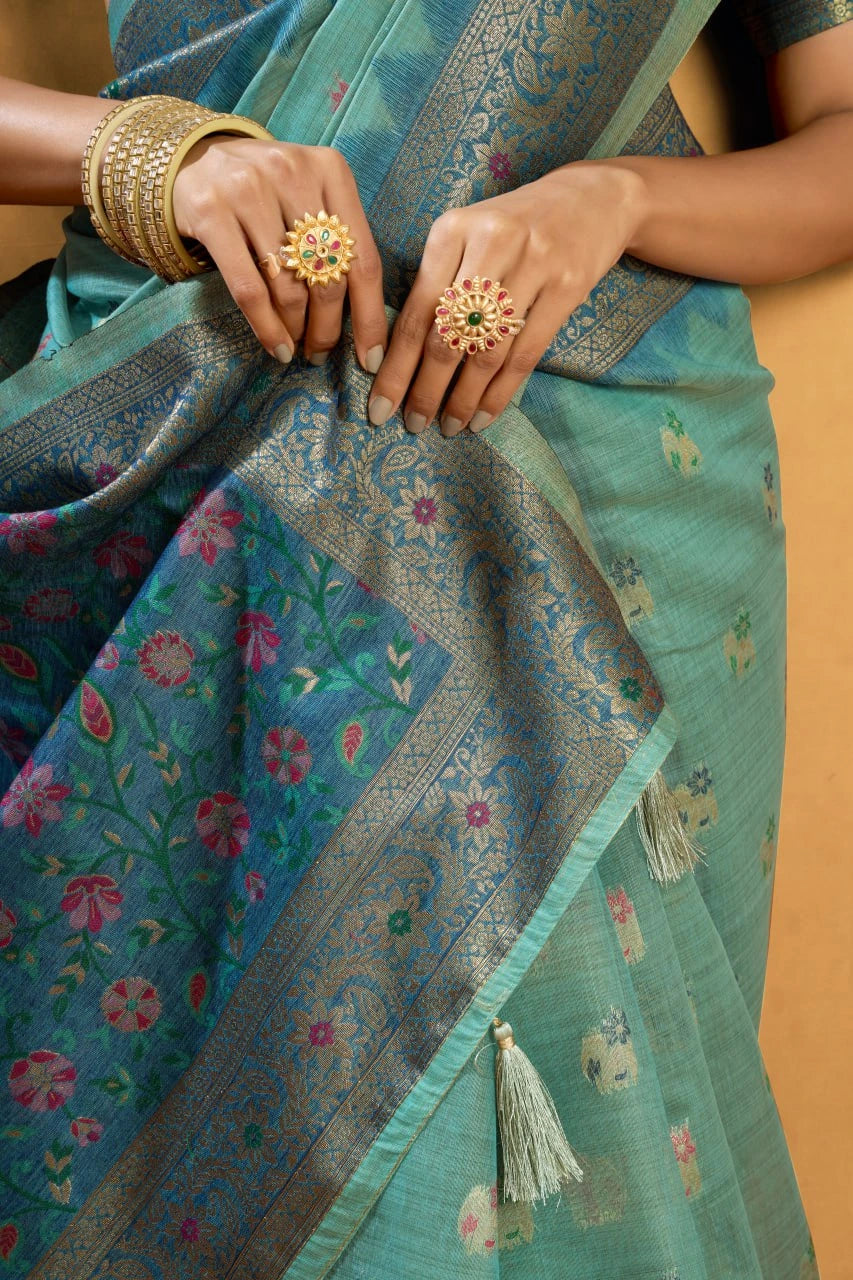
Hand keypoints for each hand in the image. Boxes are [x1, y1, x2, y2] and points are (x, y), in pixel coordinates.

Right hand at [171, 137, 387, 369]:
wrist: (196, 158)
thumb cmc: (268, 191)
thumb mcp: (310, 197)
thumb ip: (337, 238)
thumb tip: (363, 317)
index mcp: (330, 170)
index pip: (363, 257)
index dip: (370, 315)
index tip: (372, 357)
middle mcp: (292, 173)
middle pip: (327, 276)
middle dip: (328, 328)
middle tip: (322, 352)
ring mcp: (248, 189)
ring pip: (288, 287)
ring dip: (296, 329)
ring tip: (296, 345)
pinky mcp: (211, 212)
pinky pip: (248, 289)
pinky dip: (266, 327)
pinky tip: (276, 347)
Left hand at [367, 162, 646, 433]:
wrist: (593, 198)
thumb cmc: (515, 228)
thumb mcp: (468, 238)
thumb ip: (437, 285)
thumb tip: (400, 360)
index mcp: (452, 230)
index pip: (415, 312)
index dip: (396, 367)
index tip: (379, 407)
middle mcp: (489, 242)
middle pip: (446, 334)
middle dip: (425, 390)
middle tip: (413, 425)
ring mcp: (532, 263)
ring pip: (486, 350)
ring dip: (464, 398)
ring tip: (450, 426)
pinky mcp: (567, 285)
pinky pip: (525, 354)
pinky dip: (501, 393)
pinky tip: (485, 417)